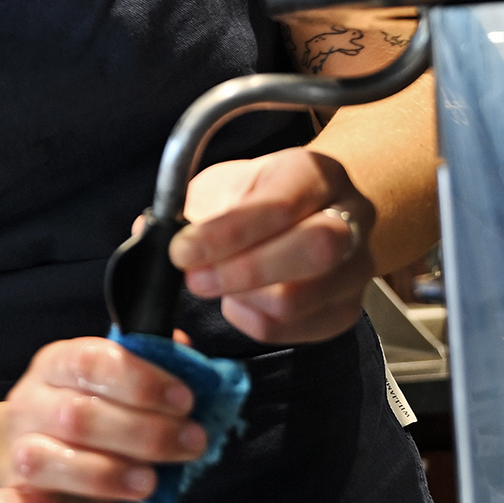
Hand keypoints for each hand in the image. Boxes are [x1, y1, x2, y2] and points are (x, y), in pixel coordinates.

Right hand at [0, 336, 204, 502]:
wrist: (34, 460)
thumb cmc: (93, 421)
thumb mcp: (117, 387)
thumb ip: (147, 369)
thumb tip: (180, 343)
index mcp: (57, 365)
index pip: (89, 361)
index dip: (140, 380)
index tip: (184, 400)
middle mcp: (30, 405)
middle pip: (76, 415)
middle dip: (143, 431)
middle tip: (191, 443)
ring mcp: (16, 454)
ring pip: (40, 459)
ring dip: (100, 473)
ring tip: (148, 482)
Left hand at [167, 148, 375, 344]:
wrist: (309, 212)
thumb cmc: (257, 197)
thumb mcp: (223, 186)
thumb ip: (189, 206)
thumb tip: (147, 229)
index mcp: (316, 173)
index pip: (280, 204)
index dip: (227, 233)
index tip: (181, 251)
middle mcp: (350, 217)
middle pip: (314, 251)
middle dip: (242, 271)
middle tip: (194, 278)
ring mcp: (356, 268)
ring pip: (302, 298)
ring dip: (243, 299)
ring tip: (212, 286)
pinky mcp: (346, 310)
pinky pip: (300, 329)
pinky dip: (257, 323)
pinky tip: (239, 302)